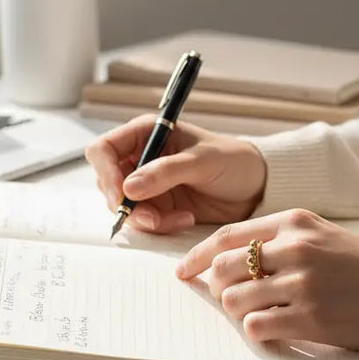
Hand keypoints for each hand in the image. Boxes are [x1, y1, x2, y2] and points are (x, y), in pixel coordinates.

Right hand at [85, 117, 266, 232]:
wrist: (255, 187)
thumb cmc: (233, 161)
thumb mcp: (202, 162)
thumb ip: (166, 172)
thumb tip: (129, 187)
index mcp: (146, 133)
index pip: (104, 150)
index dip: (106, 172)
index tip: (122, 195)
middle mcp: (141, 158)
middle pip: (108, 183)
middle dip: (127, 204)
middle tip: (153, 218)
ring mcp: (148, 184)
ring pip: (125, 207)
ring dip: (146, 219)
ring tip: (179, 219)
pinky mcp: (158, 206)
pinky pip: (144, 221)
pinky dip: (160, 226)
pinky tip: (185, 219)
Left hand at [176, 209, 358, 350]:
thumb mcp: (323, 236)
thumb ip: (281, 240)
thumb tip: (230, 260)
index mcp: (296, 222)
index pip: (229, 235)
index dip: (198, 255)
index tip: (185, 270)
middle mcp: (296, 248)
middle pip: (225, 267)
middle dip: (216, 287)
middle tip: (225, 298)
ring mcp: (302, 284)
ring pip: (235, 299)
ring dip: (237, 312)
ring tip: (256, 315)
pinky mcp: (310, 318)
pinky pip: (257, 327)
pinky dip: (257, 332)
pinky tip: (272, 331)